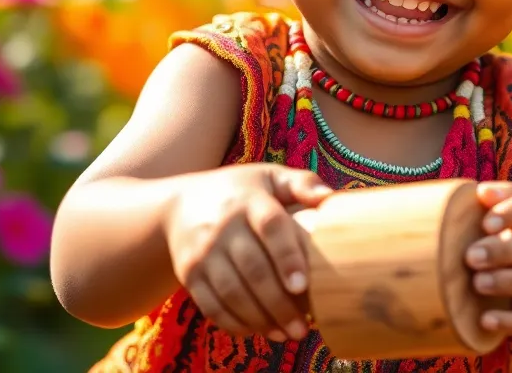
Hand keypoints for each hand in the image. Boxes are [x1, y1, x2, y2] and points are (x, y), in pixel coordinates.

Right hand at [164, 164, 331, 341]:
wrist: (180, 205)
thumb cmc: (240, 192)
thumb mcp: (269, 177)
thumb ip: (302, 184)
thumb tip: (330, 197)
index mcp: (249, 201)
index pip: (271, 227)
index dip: (287, 257)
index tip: (302, 285)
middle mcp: (222, 226)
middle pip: (253, 269)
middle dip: (279, 303)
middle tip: (303, 327)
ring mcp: (202, 252)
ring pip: (232, 292)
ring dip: (260, 319)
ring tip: (287, 334)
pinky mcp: (189, 274)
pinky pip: (211, 305)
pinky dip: (234, 324)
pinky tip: (258, 331)